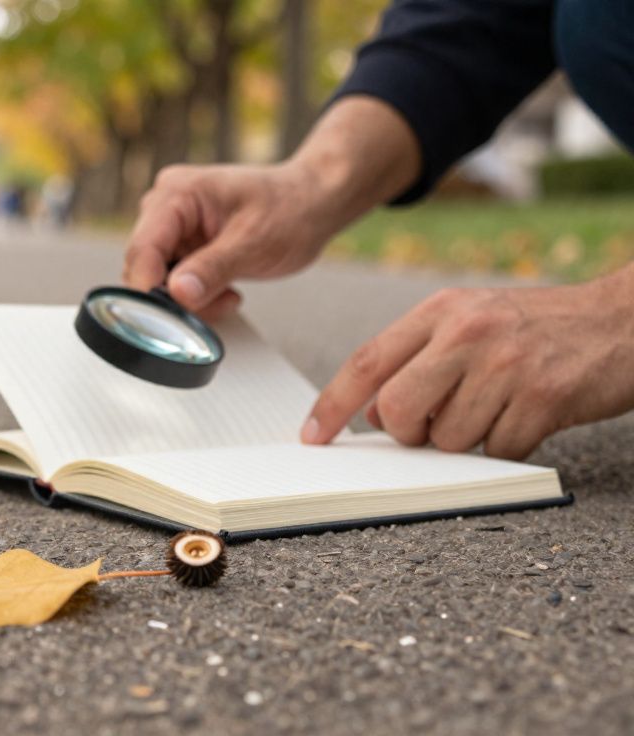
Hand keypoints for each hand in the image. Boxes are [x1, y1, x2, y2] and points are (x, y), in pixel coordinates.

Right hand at [122, 96, 420, 318]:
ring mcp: (173, 226)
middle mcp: (166, 206)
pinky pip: (173, 281)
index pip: (143, 248)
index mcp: (177, 194)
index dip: (147, 288)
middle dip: (176, 296)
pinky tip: (225, 288)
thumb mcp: (254, 243)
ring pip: (158, 280)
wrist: (313, 202)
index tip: (165, 320)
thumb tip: (178, 293)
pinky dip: (197, 295)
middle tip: (217, 302)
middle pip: (145, 267)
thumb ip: (212, 269)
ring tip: (228, 293)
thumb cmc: (291, 208)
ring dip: (190, 299)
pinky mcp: (182, 244)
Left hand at [302, 268, 633, 458]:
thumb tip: (370, 414)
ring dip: (467, 439)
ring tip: (497, 406)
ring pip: (447, 439)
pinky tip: (527, 415)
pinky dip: (508, 444)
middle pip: (395, 410)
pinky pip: (497, 450)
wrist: (625, 319)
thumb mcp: (472, 320)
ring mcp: (505, 365)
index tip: (313, 435)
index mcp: (441, 311)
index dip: (331, 403)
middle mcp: (467, 333)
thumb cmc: (538, 327)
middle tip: (435, 423)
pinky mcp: (543, 398)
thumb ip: (418, 358)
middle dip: (407, 432)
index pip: (366, 362)